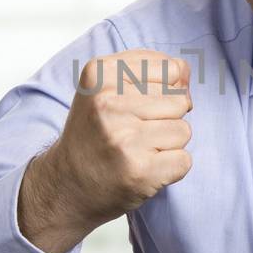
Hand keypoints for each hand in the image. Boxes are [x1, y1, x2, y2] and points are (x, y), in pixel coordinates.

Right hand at [18, 49, 192, 252]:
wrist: (67, 184)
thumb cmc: (96, 132)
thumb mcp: (107, 87)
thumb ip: (149, 69)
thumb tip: (185, 72)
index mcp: (101, 74)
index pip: (172, 68)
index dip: (166, 89)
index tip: (139, 105)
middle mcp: (108, 104)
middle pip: (180, 100)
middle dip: (167, 118)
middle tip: (135, 132)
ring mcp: (123, 139)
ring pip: (183, 130)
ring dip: (168, 144)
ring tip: (138, 150)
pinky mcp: (139, 171)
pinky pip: (184, 160)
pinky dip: (171, 168)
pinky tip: (144, 168)